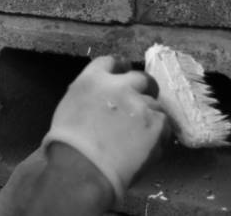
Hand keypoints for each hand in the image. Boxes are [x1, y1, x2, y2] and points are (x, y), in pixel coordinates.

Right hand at [41, 55, 170, 202]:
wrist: (82, 169)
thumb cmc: (67, 145)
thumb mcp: (69, 107)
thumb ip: (89, 95)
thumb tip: (100, 99)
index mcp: (93, 79)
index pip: (111, 62)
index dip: (119, 69)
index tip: (122, 76)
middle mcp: (119, 86)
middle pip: (140, 78)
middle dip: (142, 88)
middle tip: (139, 104)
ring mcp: (140, 104)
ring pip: (154, 104)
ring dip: (148, 115)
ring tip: (139, 136)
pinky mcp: (157, 124)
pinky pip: (164, 125)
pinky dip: (157, 135)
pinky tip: (146, 147)